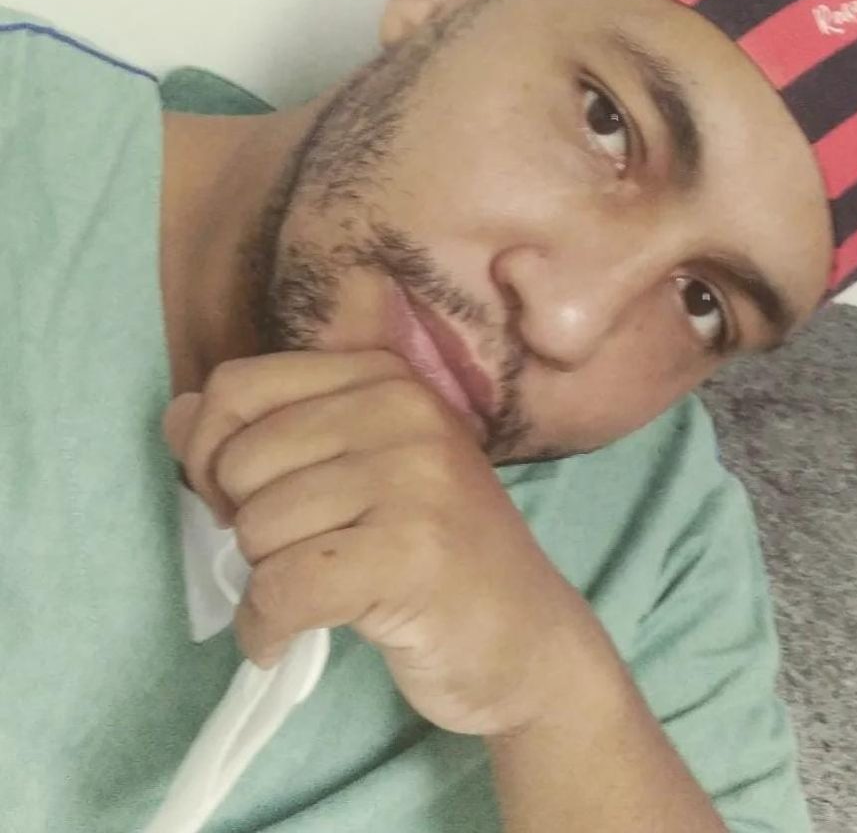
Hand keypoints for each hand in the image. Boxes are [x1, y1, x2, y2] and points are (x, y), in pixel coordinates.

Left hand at [162, 350, 604, 735]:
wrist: (523, 635)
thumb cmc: (429, 551)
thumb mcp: (352, 471)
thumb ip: (264, 431)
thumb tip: (177, 413)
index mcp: (384, 376)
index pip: (240, 385)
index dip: (215, 453)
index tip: (250, 500)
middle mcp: (403, 407)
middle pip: (240, 461)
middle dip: (247, 526)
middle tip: (302, 553)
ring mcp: (415, 475)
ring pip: (259, 529)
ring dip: (267, 581)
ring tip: (323, 589)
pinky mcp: (414, 550)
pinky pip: (284, 589)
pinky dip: (268, 629)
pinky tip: (291, 637)